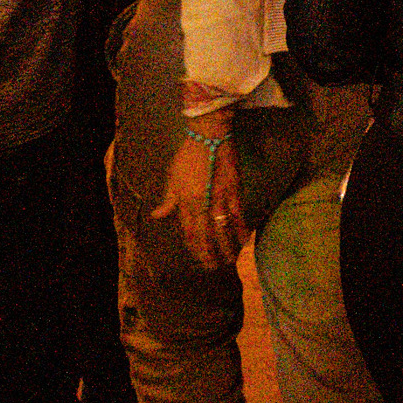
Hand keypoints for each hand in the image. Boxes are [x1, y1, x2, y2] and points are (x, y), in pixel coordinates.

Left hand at [158, 127, 245, 262]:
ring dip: (227, 247)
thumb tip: (157, 215)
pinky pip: (238, 215)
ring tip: (230, 260)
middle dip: (209, 253)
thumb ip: (168, 199)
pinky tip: (245, 240)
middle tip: (214, 267)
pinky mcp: (234, 191)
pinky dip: (242, 229)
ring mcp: (219, 198)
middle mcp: (201, 203)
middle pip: (205, 235)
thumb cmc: (188, 155)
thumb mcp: (173, 177)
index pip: (188, 231)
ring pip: (222, 229)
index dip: (194, 247)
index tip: (199, 259)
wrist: (209, 136)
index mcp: (184, 201)